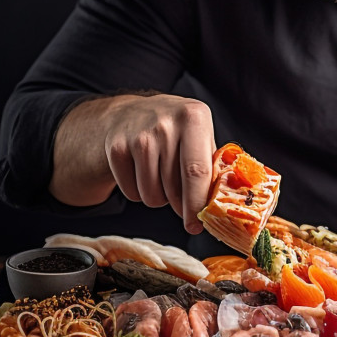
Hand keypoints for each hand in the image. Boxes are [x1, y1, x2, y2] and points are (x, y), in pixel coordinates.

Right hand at [51, 93, 215, 233]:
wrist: (132, 112)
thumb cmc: (176, 130)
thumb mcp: (200, 134)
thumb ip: (214, 164)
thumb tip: (221, 204)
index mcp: (195, 117)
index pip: (198, 171)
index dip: (198, 204)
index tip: (198, 225)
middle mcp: (166, 124)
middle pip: (174, 188)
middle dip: (181, 206)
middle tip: (183, 205)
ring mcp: (139, 136)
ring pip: (152, 195)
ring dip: (159, 198)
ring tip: (162, 177)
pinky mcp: (116, 149)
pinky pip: (131, 194)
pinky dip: (139, 192)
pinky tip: (142, 172)